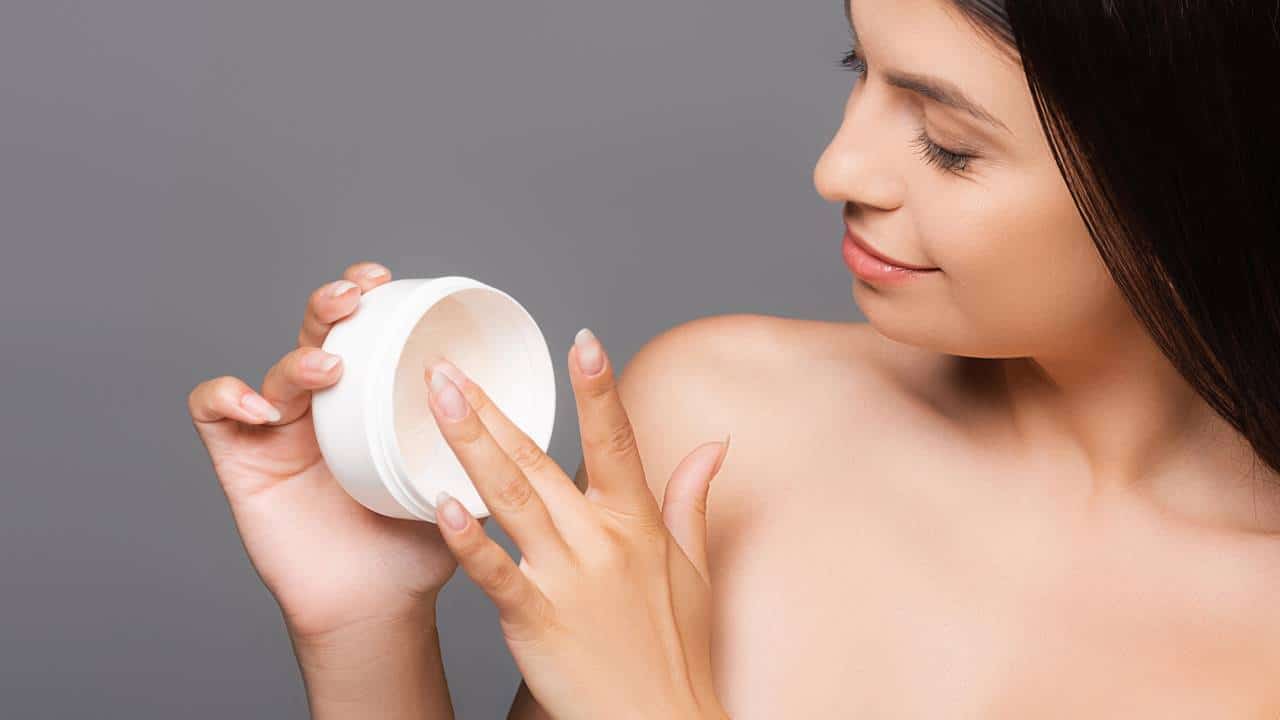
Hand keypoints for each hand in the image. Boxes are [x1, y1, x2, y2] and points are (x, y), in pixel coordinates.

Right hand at [187, 262, 465, 642]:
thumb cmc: (416, 546)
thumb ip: (481, 446)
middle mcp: (325, 406)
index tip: (387, 281)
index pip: (362, 331)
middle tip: (356, 297)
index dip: (364, 297)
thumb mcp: (459, 483)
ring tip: (330, 369)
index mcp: (372, 401)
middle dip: (331, 304)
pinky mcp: (242, 462)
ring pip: (274, 369)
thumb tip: (529, 408)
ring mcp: (281, 431)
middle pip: (315, 334)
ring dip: (298, 358)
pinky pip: (213, 413)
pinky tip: (261, 408)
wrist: (378, 607)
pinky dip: (227, 396)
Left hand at [422, 328, 730, 719]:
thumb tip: (714, 444)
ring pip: (512, 497)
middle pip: (540, 459)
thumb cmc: (676, 651)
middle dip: (491, 407)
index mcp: (637, 523)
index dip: (599, 388)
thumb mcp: (695, 568)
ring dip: (470, 443)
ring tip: (437, 401)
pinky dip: (468, 538)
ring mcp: (568, 578)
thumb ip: (691, 498)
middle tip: (448, 366)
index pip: (617, 440)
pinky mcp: (537, 620)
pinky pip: (496, 572)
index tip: (580, 339)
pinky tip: (440, 503)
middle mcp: (601, 540)